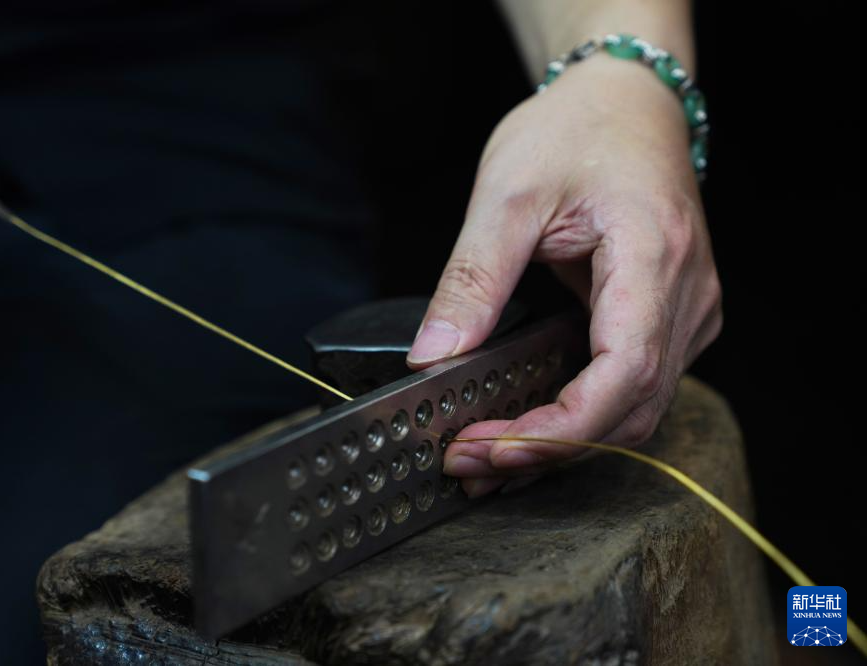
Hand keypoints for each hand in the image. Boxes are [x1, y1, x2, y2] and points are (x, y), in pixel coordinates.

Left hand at [407, 55, 721, 496]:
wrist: (623, 101)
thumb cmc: (575, 130)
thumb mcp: (507, 194)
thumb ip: (472, 280)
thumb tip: (432, 357)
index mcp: (654, 254)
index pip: (624, 372)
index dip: (560, 426)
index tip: (492, 447)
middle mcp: (686, 294)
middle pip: (630, 407)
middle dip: (545, 447)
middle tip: (466, 461)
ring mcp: (687, 310)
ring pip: (635, 409)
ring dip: (561, 443)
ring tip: (485, 458)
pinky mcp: (669, 318)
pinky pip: (632, 387)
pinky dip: (578, 417)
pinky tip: (526, 427)